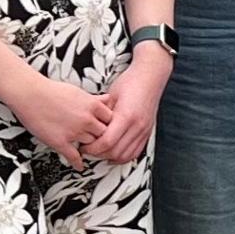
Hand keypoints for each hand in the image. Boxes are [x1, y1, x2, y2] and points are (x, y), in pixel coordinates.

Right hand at [13, 72, 115, 160]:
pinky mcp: (60, 142)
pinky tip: (79, 165)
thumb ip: (95, 99)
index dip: (108, 125)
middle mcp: (86, 120)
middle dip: (101, 137)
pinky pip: (74, 156)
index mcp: (93, 106)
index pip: (111, 120)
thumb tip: (107, 99)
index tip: (106, 128)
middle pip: (103, 134)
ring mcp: (74, 132)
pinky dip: (78, 163)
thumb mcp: (78, 91)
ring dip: (89, 148)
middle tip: (99, 141)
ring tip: (88, 151)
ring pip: (91, 145)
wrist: (30, 94)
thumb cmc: (51, 90)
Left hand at [88, 50, 169, 164]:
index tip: (83, 147)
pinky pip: (135, 152)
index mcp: (127, 116)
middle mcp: (138, 126)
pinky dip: (123, 157)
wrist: (150, 76)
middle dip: (99, 154)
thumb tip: (88, 127)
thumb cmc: (130, 82)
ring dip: (110, 157)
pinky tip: (113, 153)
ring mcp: (144, 131)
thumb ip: (101, 114)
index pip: (107, 142)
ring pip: (125, 155)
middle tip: (88, 150)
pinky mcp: (147, 132)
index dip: (93, 148)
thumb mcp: (110, 96)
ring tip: (99, 152)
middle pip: (115, 151)